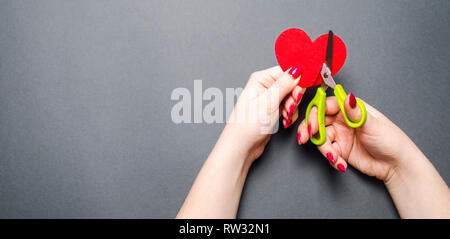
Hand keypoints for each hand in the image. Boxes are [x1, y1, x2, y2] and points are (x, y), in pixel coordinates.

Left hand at [223, 65, 304, 161]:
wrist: (241, 145)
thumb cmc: (248, 124)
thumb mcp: (269, 101)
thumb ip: (285, 84)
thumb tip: (297, 69)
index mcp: (261, 79)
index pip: (286, 71)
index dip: (297, 80)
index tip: (300, 91)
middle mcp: (265, 86)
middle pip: (291, 84)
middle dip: (294, 96)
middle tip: (289, 106)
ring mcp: (269, 98)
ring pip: (291, 97)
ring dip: (292, 107)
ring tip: (285, 115)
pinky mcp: (272, 110)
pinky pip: (288, 107)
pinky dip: (289, 114)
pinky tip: (284, 120)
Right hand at [297, 93, 412, 180]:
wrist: (396, 165)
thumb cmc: (391, 140)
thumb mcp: (373, 124)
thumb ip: (356, 112)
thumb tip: (348, 97)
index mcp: (350, 108)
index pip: (325, 105)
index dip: (315, 113)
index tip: (312, 125)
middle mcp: (342, 119)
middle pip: (317, 120)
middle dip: (309, 130)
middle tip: (305, 138)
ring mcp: (340, 134)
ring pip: (319, 137)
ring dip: (323, 149)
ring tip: (334, 157)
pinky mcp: (339, 149)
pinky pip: (326, 152)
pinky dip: (330, 158)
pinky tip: (341, 163)